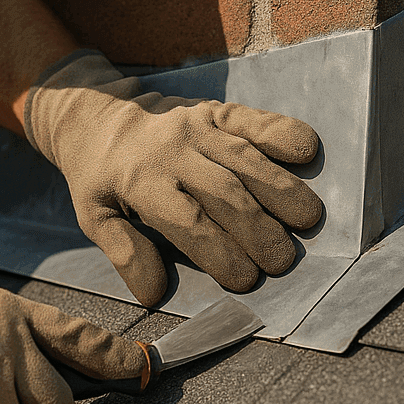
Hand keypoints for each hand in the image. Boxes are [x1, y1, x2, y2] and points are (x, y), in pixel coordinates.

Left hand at [24, 51, 322, 306]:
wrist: (97, 114)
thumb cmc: (100, 176)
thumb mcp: (94, 216)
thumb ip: (124, 252)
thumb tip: (154, 293)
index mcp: (140, 181)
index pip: (188, 222)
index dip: (220, 253)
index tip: (246, 280)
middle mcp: (171, 150)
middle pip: (224, 192)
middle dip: (258, 229)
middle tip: (283, 261)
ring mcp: (195, 126)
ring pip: (244, 158)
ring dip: (280, 188)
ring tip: (308, 219)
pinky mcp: (214, 110)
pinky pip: (252, 119)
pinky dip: (282, 132)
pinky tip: (308, 150)